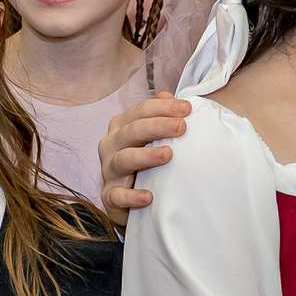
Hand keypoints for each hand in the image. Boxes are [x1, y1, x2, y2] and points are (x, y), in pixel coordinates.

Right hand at [99, 94, 190, 212]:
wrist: (126, 201)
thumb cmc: (142, 164)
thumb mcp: (150, 139)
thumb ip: (158, 117)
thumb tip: (167, 94)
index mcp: (121, 127)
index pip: (140, 110)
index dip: (162, 107)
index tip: (187, 108)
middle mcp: (111, 145)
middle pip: (131, 131)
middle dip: (157, 126)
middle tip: (181, 127)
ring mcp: (108, 171)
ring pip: (123, 159)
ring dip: (145, 156)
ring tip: (168, 154)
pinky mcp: (109, 196)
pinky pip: (118, 195)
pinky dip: (132, 195)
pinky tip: (149, 196)